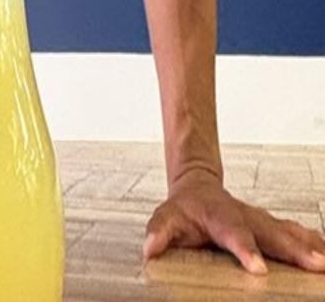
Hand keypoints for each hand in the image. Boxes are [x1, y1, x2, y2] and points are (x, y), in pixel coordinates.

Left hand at [144, 168, 324, 275]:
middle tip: (316, 265)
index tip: (258, 269)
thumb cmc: (183, 210)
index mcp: (220, 216)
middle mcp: (245, 215)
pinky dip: (313, 241)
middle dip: (294, 249)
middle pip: (271, 233)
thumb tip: (149, 249)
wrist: (197, 187)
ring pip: (288, 231)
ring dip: (309, 245)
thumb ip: (159, 233)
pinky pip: (295, 233)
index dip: (246, 250)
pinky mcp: (271, 225)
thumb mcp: (166, 218)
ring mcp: (261, 219)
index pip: (234, 234)